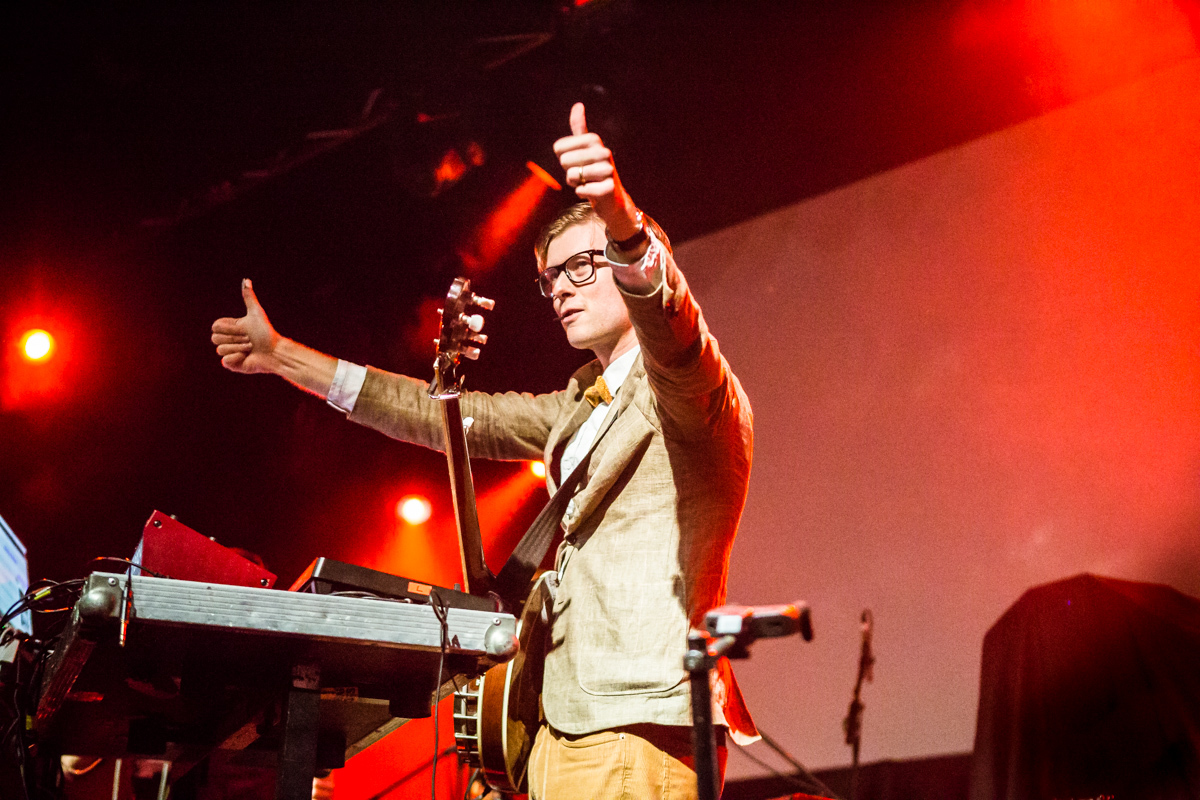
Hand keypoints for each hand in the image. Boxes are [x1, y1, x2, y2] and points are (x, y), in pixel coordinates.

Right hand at [211, 279, 282, 373]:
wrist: (275, 352)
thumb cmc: (267, 333)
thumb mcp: (256, 313)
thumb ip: (249, 297)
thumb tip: (246, 280)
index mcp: (230, 328)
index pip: (214, 326)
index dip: (228, 327)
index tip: (243, 328)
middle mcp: (228, 340)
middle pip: (215, 338)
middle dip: (235, 338)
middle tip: (249, 339)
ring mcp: (229, 353)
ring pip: (220, 349)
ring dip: (238, 347)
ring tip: (250, 348)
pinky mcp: (231, 365)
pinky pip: (224, 361)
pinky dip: (236, 358)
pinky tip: (246, 357)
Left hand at [553, 103, 639, 240]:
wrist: (612, 197)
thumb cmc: (593, 171)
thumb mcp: (586, 148)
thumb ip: (579, 128)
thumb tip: (578, 104)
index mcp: (594, 139)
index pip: (558, 148)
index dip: (563, 159)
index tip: (577, 162)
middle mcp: (603, 152)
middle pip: (564, 161)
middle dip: (569, 171)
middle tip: (583, 174)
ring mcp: (608, 170)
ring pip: (572, 176)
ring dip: (575, 183)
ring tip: (588, 182)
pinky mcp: (608, 188)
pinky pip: (581, 190)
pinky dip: (582, 193)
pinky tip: (592, 192)